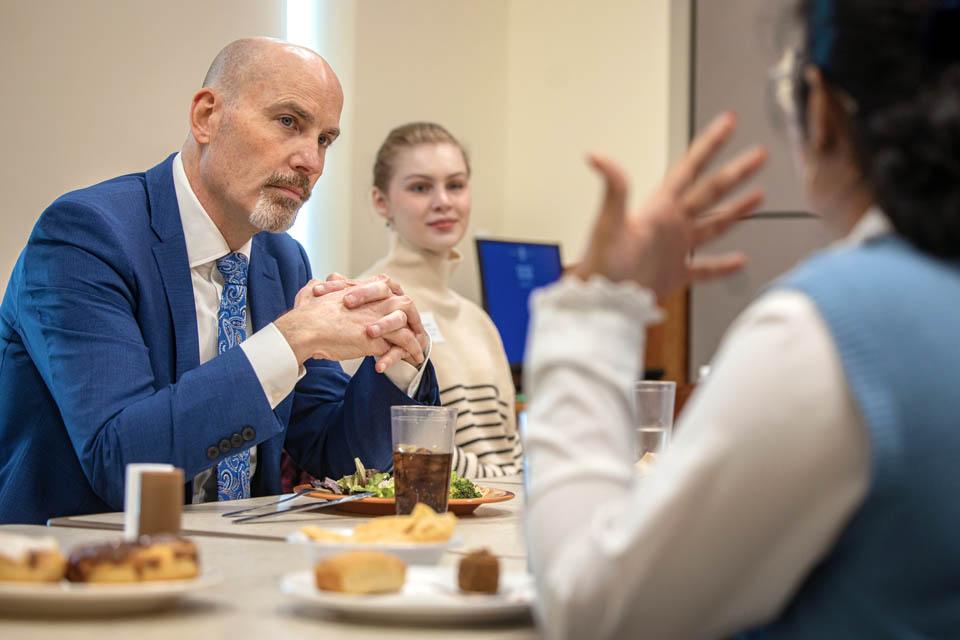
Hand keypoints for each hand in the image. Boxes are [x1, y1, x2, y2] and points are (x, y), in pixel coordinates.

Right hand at [279, 275, 425, 370]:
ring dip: (414, 340)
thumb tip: (313, 284)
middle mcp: (374, 302)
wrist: (305, 329)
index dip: (395, 296)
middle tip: (415, 329)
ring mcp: (378, 320)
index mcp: (361, 289)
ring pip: (407, 328)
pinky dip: (408, 353)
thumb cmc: (306, 314)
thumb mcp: (312, 293)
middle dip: (413, 318)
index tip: (398, 306)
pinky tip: (412, 359)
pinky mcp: (378, 340)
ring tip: (417, 351)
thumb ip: (317, 288)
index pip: (386, 286)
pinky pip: (401, 346)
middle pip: (405, 305)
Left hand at [574, 112, 766, 297]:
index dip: (710, 144)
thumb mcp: (609, 222)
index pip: (691, 168)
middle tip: (759, 155)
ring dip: (736, 210)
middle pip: (711, 191)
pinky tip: (740, 260)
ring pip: (714, 225)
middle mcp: (671, 224)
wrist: (602, 300)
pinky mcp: (676, 274)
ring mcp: (676, 249)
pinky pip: (706, 268)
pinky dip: (723, 266)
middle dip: (736, 172)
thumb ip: (613, 187)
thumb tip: (596, 155)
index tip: (728, 123)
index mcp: (660, 208)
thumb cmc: (602, 264)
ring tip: (758, 196)